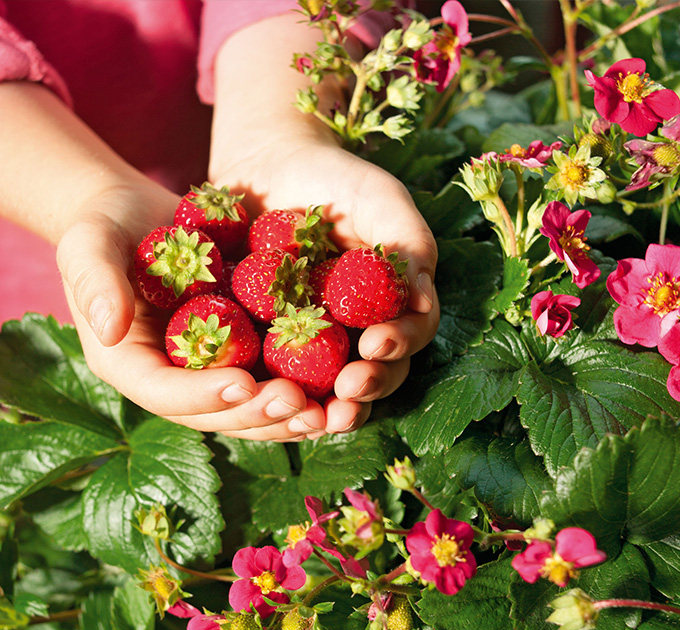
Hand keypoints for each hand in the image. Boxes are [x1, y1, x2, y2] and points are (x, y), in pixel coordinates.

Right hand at [57, 180, 327, 440]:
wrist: (142, 217)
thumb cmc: (106, 226)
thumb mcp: (88, 244)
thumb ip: (94, 281)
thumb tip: (107, 326)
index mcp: (133, 367)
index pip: (165, 395)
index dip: (203, 395)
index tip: (243, 383)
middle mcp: (174, 382)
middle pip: (217, 414)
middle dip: (259, 414)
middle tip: (301, 404)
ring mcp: (211, 374)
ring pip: (252, 409)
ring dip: (291, 415)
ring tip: (331, 411)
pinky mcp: (243, 356)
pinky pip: (274, 379)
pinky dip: (308, 388)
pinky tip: (344, 385)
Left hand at [211, 138, 438, 434]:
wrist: (266, 164)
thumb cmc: (334, 177)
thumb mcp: (379, 199)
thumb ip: (409, 243)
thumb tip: (422, 300)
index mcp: (389, 305)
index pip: (407, 337)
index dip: (398, 347)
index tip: (375, 345)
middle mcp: (355, 332)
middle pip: (372, 374)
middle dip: (364, 388)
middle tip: (348, 391)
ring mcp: (311, 342)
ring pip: (324, 388)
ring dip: (321, 406)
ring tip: (311, 415)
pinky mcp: (265, 342)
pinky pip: (269, 373)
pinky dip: (268, 389)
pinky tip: (257, 396)